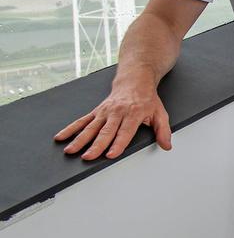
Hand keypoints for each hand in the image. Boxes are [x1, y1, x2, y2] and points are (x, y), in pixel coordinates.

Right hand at [54, 75, 171, 160]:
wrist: (135, 80)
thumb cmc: (147, 99)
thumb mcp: (160, 113)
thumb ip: (163, 131)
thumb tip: (166, 146)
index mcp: (134, 114)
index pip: (125, 132)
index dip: (118, 144)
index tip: (111, 154)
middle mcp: (117, 113)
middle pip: (105, 131)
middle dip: (96, 145)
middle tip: (88, 157)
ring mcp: (105, 112)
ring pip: (91, 127)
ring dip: (80, 139)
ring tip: (71, 151)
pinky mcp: (97, 111)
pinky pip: (82, 120)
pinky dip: (71, 129)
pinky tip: (61, 137)